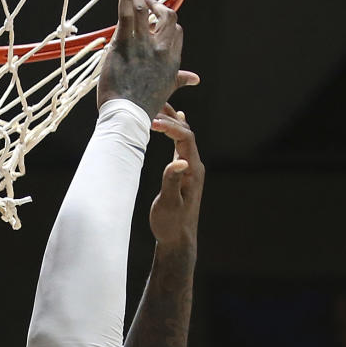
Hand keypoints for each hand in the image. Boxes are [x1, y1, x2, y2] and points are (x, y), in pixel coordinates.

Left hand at [97, 0, 198, 117]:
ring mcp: (144, 44)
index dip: (167, 21)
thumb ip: (179, 79)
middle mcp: (162, 49)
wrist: (127, 116)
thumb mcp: (166, 90)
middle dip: (157, 5)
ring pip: (144, 11)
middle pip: (166, 17)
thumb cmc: (143, 106)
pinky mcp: (125, 43)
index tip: (157, 18)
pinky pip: (128, 14)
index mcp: (172, 60)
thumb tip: (195, 78)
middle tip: (146, 0)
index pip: (176, 31)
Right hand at [148, 103, 204, 248]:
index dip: (169, 126)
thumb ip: (172, 182)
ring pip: (184, 136)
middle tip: (150, 107)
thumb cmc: (171, 225)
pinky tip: (176, 120)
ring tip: (158, 106)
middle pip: (186, 132)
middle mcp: (194, 166)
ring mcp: (190, 169)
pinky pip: (182, 145)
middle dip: (170, 118)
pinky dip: (176, 131)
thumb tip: (178, 161)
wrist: (178, 240)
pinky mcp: (184, 173)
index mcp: (193, 170)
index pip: (185, 138)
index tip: (151, 121)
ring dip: (173, 121)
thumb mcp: (169, 204)